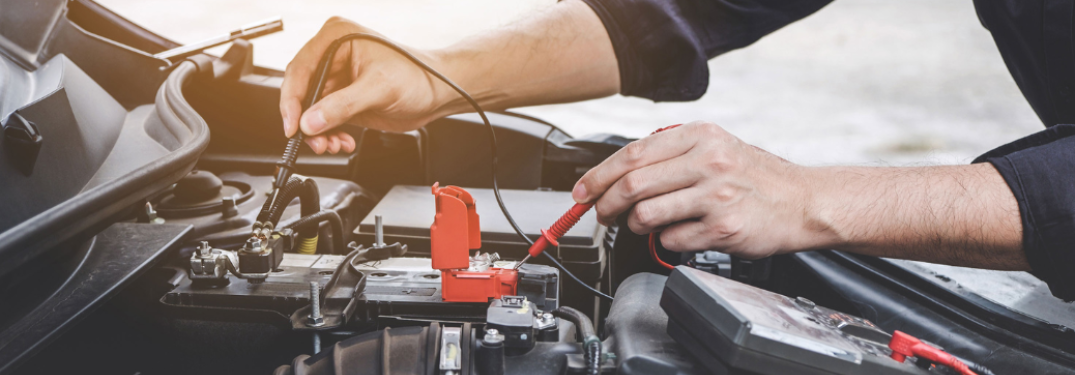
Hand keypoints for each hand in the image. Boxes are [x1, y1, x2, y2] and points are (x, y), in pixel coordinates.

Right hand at [280, 17, 452, 153]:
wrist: (438, 93)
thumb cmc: (418, 76)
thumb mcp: (378, 89)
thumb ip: (342, 106)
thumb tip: (310, 121)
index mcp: (336, 38)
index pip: (301, 68)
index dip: (292, 99)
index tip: (293, 124)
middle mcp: (333, 55)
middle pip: (302, 91)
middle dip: (306, 121)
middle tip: (313, 141)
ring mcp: (338, 77)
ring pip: (311, 109)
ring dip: (318, 132)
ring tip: (332, 144)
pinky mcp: (344, 98)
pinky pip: (325, 119)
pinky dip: (329, 134)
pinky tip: (342, 141)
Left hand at [571, 121, 833, 258]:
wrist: (805, 202)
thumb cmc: (756, 178)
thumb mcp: (716, 148)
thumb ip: (671, 155)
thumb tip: (617, 174)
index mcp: (700, 136)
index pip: (632, 154)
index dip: (599, 176)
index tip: (582, 192)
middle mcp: (708, 161)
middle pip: (633, 185)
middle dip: (607, 204)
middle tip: (602, 215)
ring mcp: (716, 195)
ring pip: (647, 214)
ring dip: (636, 225)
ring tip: (644, 225)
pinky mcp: (723, 228)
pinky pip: (673, 240)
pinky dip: (667, 241)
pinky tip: (681, 233)